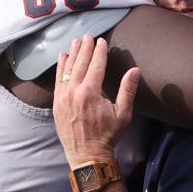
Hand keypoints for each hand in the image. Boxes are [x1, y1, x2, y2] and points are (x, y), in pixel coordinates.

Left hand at [53, 35, 139, 168]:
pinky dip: (60, 67)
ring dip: (72, 54)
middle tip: (87, 35)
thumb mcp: (123, 114)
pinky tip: (62, 57)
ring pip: (67, 69)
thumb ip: (128, 90)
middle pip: (80, 63)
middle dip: (84, 48)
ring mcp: (63, 97)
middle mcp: (74, 91)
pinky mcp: (57, 103)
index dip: (99, 52)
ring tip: (76, 41)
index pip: (96, 65)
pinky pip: (58, 80)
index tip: (101, 41)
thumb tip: (135, 70)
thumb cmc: (107, 135)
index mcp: (91, 92)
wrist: (87, 155)